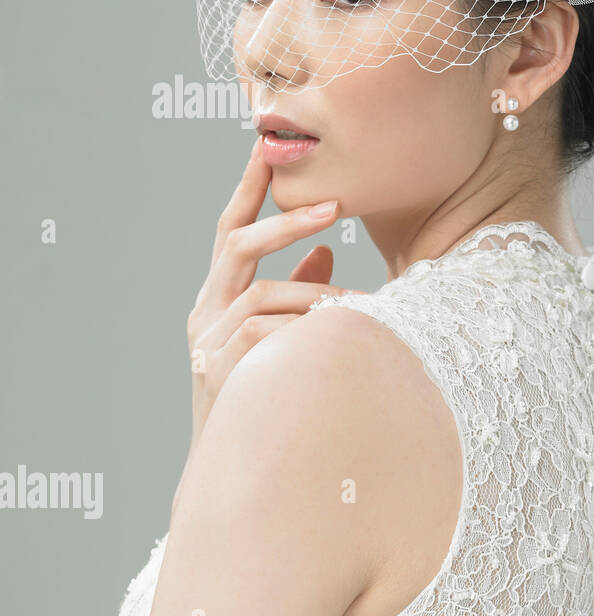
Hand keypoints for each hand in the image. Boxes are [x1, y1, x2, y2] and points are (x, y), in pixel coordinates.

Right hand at [185, 136, 356, 453]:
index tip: (264, 145)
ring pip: (262, 295)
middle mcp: (205, 312)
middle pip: (235, 245)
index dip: (247, 188)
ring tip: (367, 306)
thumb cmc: (267, 394)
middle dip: (285, 220)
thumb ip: (299, 292)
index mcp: (219, 297)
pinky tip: (342, 336)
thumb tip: (331, 251)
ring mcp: (206, 341)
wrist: (235, 469)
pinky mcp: (218, 371)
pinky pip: (266, 335)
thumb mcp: (281, 335)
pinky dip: (305, 330)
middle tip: (336, 204)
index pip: (229, 230)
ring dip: (318, 294)